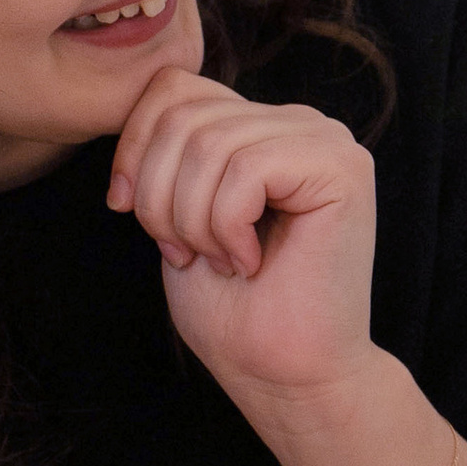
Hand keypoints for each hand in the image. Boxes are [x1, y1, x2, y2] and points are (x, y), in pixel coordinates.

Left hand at [108, 67, 378, 407]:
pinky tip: (250, 262)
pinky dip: (228, 226)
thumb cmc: (235, 312)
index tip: (124, 211)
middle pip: (184, 114)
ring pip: (209, 142)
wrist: (288, 377)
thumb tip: (131, 110)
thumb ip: (169, 153)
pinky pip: (246, 170)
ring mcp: (326, 140)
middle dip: (158, 195)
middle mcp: (299, 122)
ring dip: (192, 219)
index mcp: (261, 126)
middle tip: (184, 254)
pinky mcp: (342, 169)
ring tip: (220, 262)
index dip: (134, 148)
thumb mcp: (176, 214)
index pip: (173, 89)